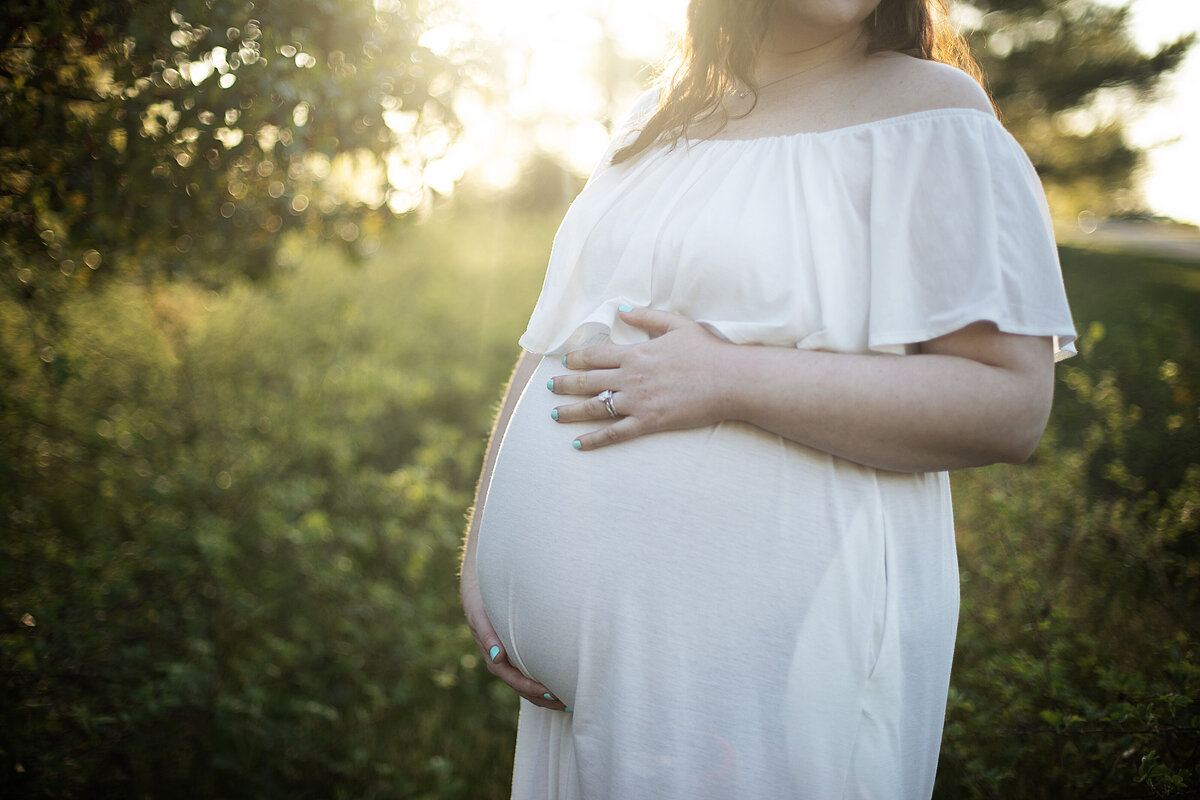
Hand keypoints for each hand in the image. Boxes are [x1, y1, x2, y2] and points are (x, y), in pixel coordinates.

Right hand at [460, 561, 567, 710]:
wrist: (479, 589)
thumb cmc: (481, 602)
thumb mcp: (480, 617)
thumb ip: (488, 637)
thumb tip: (498, 658)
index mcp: (494, 659)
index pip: (516, 681)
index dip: (533, 689)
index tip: (552, 692)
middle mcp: (503, 664)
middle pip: (525, 690)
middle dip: (546, 699)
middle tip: (569, 704)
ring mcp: (511, 661)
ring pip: (531, 686)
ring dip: (548, 695)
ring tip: (570, 700)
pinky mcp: (519, 655)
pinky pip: (533, 674)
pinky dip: (546, 683)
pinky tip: (562, 684)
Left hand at [548, 307, 734, 449]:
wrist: (730, 380)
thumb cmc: (707, 351)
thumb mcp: (676, 324)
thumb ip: (646, 317)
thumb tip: (622, 310)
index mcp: (636, 353)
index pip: (595, 355)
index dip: (576, 359)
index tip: (564, 362)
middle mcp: (631, 378)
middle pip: (587, 381)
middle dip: (564, 384)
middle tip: (549, 387)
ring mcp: (638, 401)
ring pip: (595, 408)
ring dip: (571, 411)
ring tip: (554, 415)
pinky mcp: (649, 422)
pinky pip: (615, 433)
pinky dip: (594, 440)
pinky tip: (578, 444)